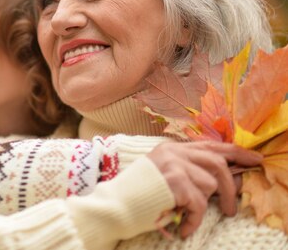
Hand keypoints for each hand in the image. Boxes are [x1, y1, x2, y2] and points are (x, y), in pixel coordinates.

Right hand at [147, 141, 261, 237]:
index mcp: (172, 148)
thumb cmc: (139, 195)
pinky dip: (194, 219)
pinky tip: (184, 226)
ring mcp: (174, 165)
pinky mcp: (174, 182)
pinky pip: (199, 203)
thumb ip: (189, 169)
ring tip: (188, 215)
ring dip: (202, 205)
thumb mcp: (165, 174)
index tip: (255, 160)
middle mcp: (173, 152)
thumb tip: (226, 176)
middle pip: (217, 163)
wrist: (116, 205)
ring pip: (209, 185)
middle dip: (230, 188)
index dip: (236, 153)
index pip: (211, 145)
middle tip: (229, 209)